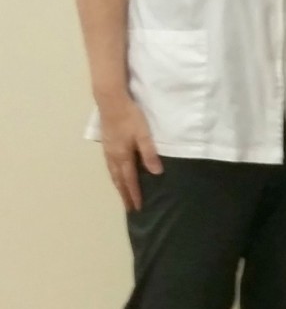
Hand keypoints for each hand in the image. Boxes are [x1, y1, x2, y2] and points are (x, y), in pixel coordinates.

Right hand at [97, 96, 161, 210]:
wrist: (110, 100)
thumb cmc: (130, 116)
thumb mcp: (144, 135)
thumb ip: (149, 154)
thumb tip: (156, 173)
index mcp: (123, 156)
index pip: (130, 180)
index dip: (134, 194)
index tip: (137, 207)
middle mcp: (113, 156)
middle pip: (118, 180)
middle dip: (124, 194)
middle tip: (129, 208)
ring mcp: (108, 149)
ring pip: (112, 173)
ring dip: (118, 186)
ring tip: (122, 195)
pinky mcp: (106, 143)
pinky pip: (110, 165)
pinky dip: (114, 174)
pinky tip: (116, 174)